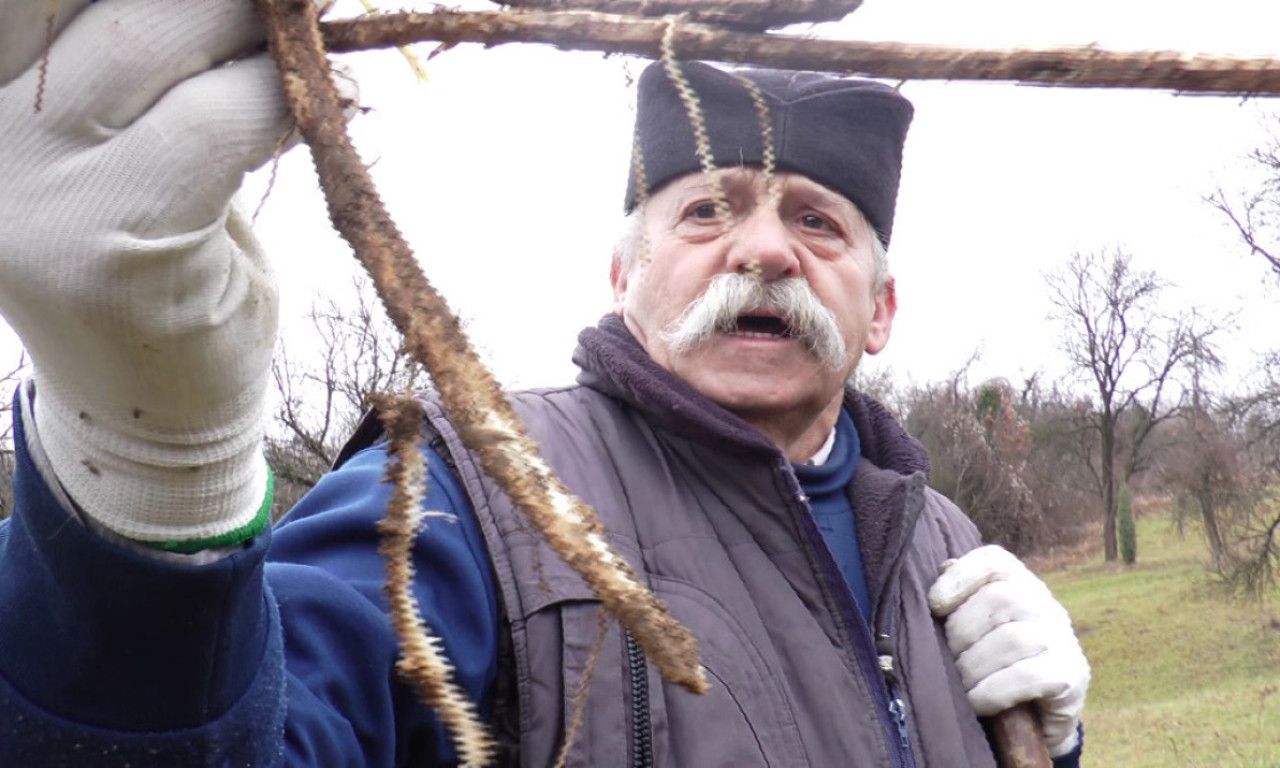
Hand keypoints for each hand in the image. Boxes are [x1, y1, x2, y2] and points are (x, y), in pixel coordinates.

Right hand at [0, 0, 292, 545]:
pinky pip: (214, 123)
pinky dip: (278, 98)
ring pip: (153, 35)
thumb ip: (142, 57)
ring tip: (310, 27)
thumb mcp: (120, 142)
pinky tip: (322, 101)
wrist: (147, 418)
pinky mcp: (106, 248)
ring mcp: (27, 193)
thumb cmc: (145, 262)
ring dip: (252, 22)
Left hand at [928, 545, 1088, 756]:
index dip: (960, 577)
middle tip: (948, 659)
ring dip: (974, 667)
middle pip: (999, 598)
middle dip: (961, 633)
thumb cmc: (991, 666)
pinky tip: (978, 702)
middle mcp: (1046, 604)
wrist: (1034, 721)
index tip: (935, 605)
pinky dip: (993, 691)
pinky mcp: (1072, 675)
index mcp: (1019, 584)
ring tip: (960, 685)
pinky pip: (1028, 676)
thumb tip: (943, 568)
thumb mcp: (973, 630)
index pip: (994, 561)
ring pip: (1012, 639)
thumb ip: (959, 599)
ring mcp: (1063, 638)